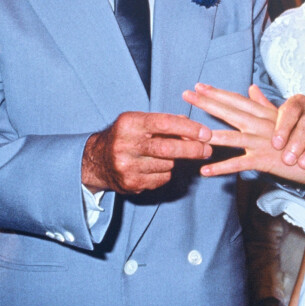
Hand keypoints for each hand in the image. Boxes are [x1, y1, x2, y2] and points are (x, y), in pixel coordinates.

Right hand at [82, 111, 211, 193]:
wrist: (97, 160)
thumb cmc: (127, 135)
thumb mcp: (141, 121)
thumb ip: (167, 123)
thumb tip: (195, 130)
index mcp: (129, 123)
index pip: (164, 123)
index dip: (189, 128)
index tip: (206, 133)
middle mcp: (125, 145)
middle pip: (168, 148)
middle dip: (193, 149)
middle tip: (208, 149)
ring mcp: (126, 167)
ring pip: (167, 164)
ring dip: (175, 160)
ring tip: (166, 155)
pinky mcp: (130, 184)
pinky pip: (162, 178)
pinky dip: (166, 172)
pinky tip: (156, 166)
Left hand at [182, 84, 304, 181]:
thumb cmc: (302, 139)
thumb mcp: (282, 118)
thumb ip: (263, 104)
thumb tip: (251, 88)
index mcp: (264, 114)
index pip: (236, 101)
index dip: (217, 93)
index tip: (199, 86)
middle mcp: (260, 125)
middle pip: (229, 111)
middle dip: (206, 103)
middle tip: (186, 94)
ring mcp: (261, 142)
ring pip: (230, 137)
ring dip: (209, 133)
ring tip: (189, 130)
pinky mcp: (264, 161)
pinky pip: (239, 165)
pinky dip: (221, 168)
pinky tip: (205, 170)